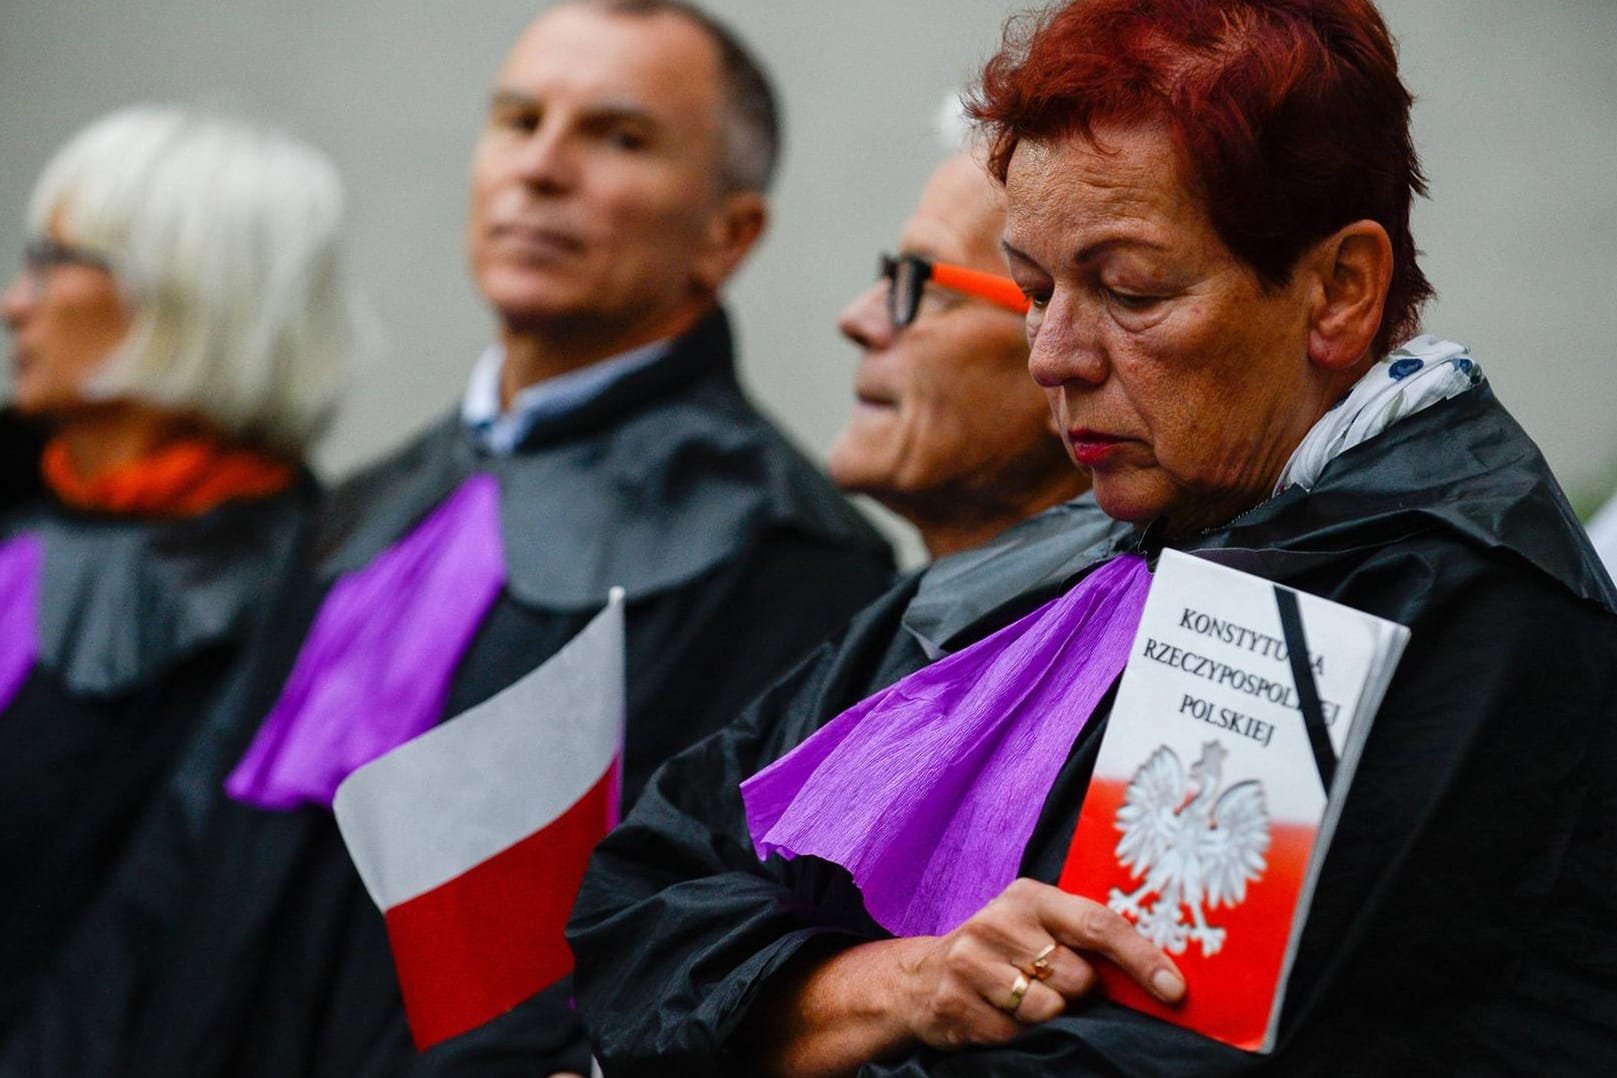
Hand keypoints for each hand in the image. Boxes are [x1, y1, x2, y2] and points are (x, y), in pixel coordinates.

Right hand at [761, 878, 1184, 1076]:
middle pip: (1077, 978)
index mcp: (1030, 897)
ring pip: (1048, 1010)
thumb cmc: (1002, 953)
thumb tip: (1160, 973)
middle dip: (1080, 994)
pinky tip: (998, 1016)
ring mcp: (971, 961)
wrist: (922, 979)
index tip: (1173, 989)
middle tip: (1057, 988)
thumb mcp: (1038, 928)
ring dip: (1048, 1017)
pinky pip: (1013, 1035)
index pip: (1098, 924)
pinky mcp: (954, 1001)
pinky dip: (1016, 1035)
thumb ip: (1085, 940)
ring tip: (1022, 1001)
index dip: (1141, 959)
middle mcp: (998, 921)